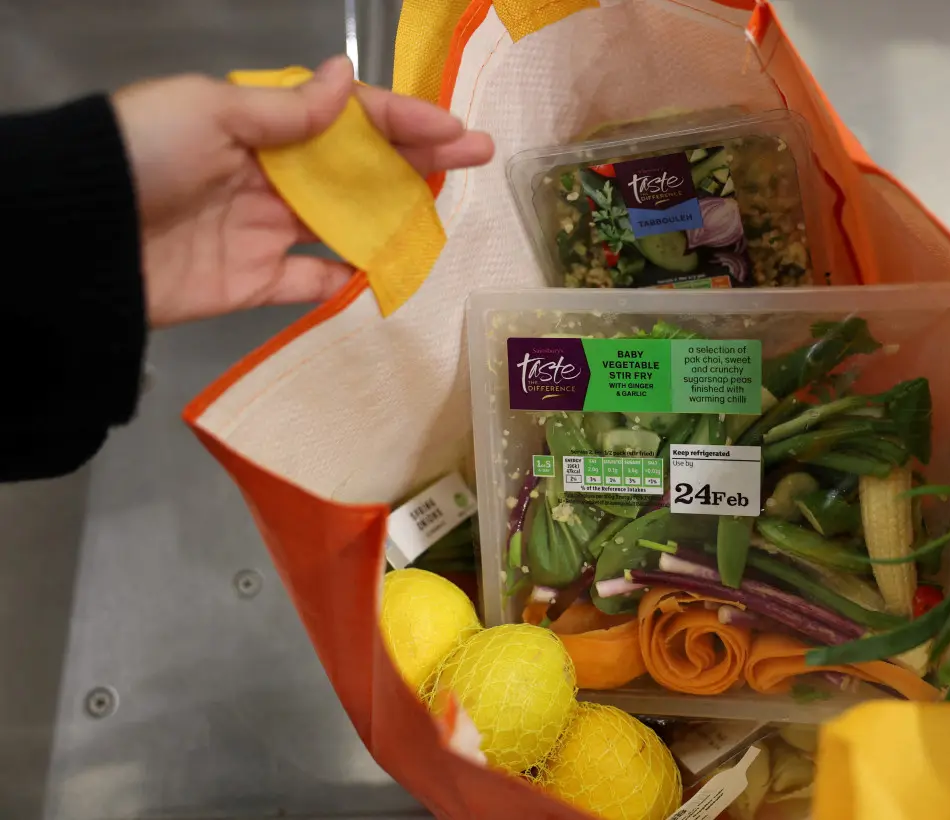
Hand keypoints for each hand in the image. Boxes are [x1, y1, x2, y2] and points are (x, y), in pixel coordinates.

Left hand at [112, 55, 493, 326]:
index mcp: (259, 126)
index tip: (457, 132)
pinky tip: (395, 275)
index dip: (404, 122)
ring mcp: (266, 231)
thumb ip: (286, 110)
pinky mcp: (256, 283)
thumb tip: (347, 77)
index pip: (347, 120)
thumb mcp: (211, 111)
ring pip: (347, 224)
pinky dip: (353, 282)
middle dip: (419, 163)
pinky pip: (315, 282)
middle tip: (478, 162)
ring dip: (398, 218)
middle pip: (358, 169)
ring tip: (451, 218)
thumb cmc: (145, 155)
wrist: (80, 239)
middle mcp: (270, 175)